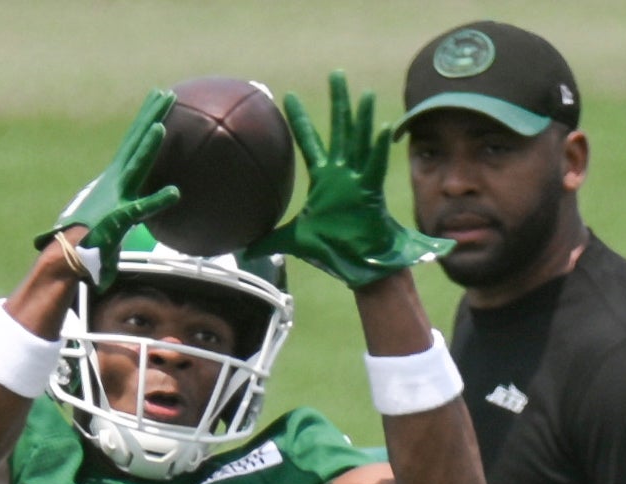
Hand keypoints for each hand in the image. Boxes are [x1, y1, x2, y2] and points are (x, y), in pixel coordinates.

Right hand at [49, 89, 184, 287]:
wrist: (68, 255)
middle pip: (136, 143)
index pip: (135, 142)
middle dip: (151, 116)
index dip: (147, 119)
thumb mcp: (115, 218)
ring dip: (148, 147)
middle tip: (166, 93)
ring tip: (161, 125)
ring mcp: (116, 197)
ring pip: (136, 167)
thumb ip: (131, 210)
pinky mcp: (117, 219)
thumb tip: (142, 210)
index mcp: (116, 178)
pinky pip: (141, 209)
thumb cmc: (92, 241)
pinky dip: (157, 200)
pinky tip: (175, 193)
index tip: (157, 97)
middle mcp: (116, 181)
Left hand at [256, 72, 450, 286]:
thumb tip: (244, 249)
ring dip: (363, 119)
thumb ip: (270, 241)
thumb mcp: (295, 242)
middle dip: (338, 103)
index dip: (300, 121)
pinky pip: (375, 168)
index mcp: (325, 179)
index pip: (310, 143)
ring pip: (360, 143)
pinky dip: (378, 150)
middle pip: (340, 130)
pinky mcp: (371, 194)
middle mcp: (343, 174)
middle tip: (335, 74)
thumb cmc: (333, 250)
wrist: (359, 268)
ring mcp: (359, 181)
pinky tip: (382, 129)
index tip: (288, 96)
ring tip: (364, 94)